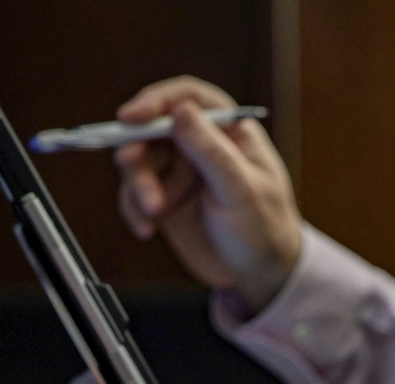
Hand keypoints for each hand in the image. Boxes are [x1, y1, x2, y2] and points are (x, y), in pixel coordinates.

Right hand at [116, 76, 301, 313]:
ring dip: (136, 185)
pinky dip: (133, 209)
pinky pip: (133, 194)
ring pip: (139, 163)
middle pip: (153, 129)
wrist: (258, 274)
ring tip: (151, 215)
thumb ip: (211, 151)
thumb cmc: (264, 228)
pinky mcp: (164, 200)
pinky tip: (146, 230)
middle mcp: (200, 145)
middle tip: (129, 166)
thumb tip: (181, 111)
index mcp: (227, 131)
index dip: (156, 101)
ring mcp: (179, 173)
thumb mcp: (242, 189)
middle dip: (138, 149)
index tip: (131, 117)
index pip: (187, 98)